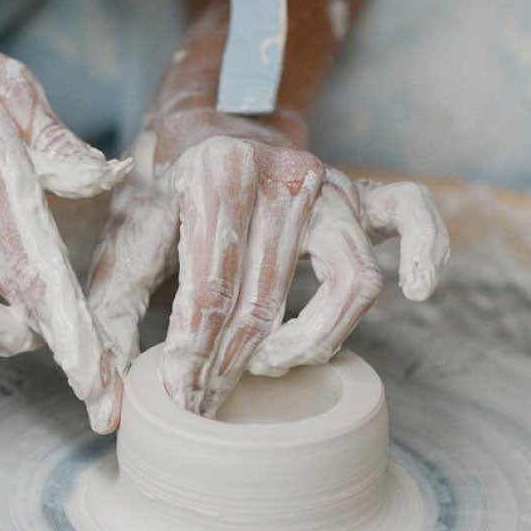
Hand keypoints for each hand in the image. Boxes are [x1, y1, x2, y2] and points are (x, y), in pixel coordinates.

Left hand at [87, 14, 448, 415]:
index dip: (196, 355)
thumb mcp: (123, 240)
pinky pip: (411, 216)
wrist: (210, 117)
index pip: (212, 289)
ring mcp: (331, 184)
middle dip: (237, 364)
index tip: (181, 399)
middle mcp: (283, 173)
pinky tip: (417, 292)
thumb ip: (108, 321)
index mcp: (217, 175)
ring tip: (273, 364)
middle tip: (210, 402)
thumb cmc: (164, 188)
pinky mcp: (363, 193)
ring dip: (314, 338)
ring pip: (349, 281)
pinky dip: (424, 251)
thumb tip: (106, 412)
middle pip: (271, 298)